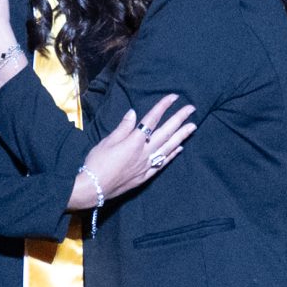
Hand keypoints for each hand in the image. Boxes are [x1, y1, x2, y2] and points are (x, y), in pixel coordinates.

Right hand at [73, 94, 195, 208]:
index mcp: (134, 141)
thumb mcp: (107, 141)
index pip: (151, 119)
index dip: (163, 107)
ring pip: (169, 147)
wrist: (94, 188)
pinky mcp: (145, 176)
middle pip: (165, 132)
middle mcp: (144, 152)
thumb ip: (123, 128)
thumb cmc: (96, 163)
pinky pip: (162, 163)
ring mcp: (146, 165)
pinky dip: (172, 154)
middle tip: (192, 109)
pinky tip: (180, 148)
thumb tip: (133, 113)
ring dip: (182, 136)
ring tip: (192, 127)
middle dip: (179, 119)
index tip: (174, 97)